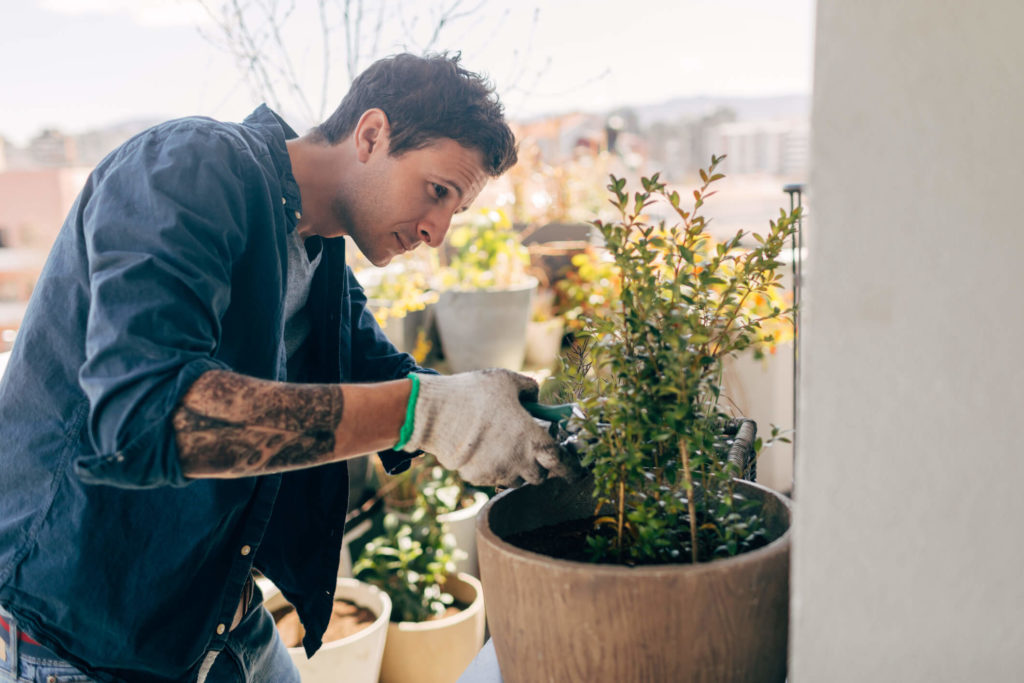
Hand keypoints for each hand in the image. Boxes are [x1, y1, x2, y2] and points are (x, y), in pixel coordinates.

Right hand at [401, 369, 584, 486]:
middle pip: (539, 476)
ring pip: (516, 480)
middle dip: (539, 467)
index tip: (575, 472)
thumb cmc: (474, 393)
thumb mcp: (507, 380)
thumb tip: (536, 397)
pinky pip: (492, 478)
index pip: (561, 463)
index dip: (571, 469)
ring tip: (506, 450)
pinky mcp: (476, 477)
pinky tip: (484, 451)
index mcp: (532, 439)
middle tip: (532, 451)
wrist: (435, 413)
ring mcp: (497, 472)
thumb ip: (529, 389)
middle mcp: (518, 461)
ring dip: (517, 470)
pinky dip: (493, 469)